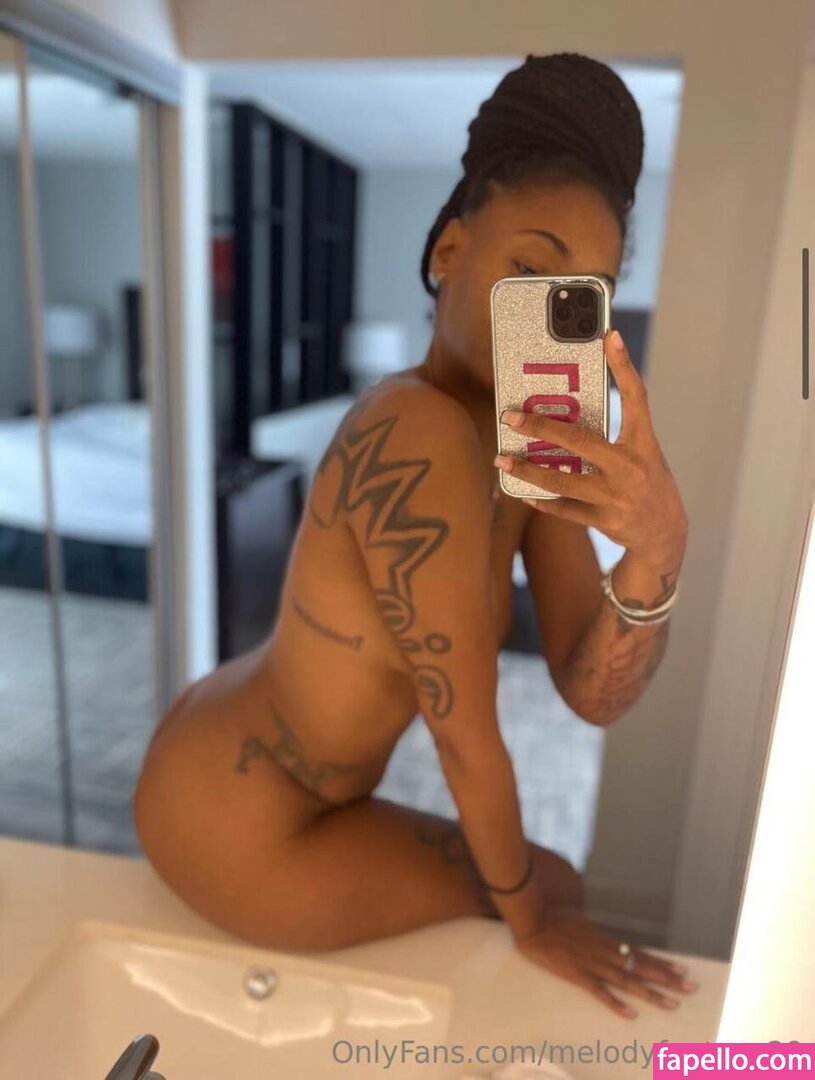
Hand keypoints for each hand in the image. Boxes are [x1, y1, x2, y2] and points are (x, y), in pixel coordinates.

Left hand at [495, 329, 688, 566]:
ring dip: (527, 470)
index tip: (609, 337)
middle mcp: (630, 468)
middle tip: (510, 417)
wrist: (665, 533)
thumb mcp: (642, 453)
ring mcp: (616, 497)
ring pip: (561, 481)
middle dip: (540, 427)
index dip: (623, 366)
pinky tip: (522, 492)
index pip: (636, 397)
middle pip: (579, 441)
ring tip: (502, 459)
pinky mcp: (603, 521)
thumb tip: (565, 416)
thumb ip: (613, 435)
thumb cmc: (648, 482)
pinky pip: (563, 509)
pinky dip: (541, 500)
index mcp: (643, 443)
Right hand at [513, 904, 698, 1017]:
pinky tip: (631, 1014)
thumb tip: (605, 929)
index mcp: (607, 938)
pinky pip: (599, 992)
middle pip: (641, 967)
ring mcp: (593, 963)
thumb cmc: (554, 916)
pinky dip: (615, 1003)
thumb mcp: (581, 918)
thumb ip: (595, 927)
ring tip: (672, 1003)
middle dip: (667, 978)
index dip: (662, 963)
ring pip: (627, 981)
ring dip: (651, 992)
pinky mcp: (578, 974)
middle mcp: (606, 951)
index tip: (683, 969)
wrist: (533, 920)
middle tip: (691, 987)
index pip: (640, 953)